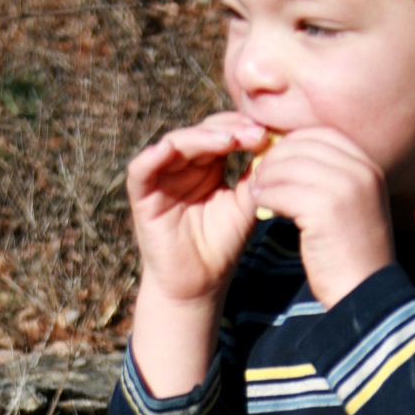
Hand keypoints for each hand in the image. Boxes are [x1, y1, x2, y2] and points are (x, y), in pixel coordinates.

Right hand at [127, 112, 268, 306]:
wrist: (199, 285)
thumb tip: (273, 142)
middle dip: (227, 130)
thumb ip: (254, 176)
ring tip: (227, 141)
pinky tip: (169, 150)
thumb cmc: (222, 247)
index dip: (242, 129)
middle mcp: (183, 166)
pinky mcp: (143, 196)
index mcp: (208, 166)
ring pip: (175, 144)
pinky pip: (141, 169)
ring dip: (199, 138)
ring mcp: (162, 178)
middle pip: (200, 133)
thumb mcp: (245, 206)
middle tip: (252, 133)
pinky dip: (152, 157)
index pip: (222, 134)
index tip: (265, 134)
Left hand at [246, 128, 394, 307]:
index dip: (295, 141)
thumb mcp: (352, 206)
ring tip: (256, 189)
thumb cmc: (352, 254)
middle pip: (304, 145)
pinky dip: (265, 195)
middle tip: (260, 173)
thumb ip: (333, 179)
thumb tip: (294, 158)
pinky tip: (258, 204)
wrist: (365, 292)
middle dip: (276, 156)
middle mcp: (360, 171)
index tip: (277, 157)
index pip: (323, 135)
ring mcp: (344, 188)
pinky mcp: (324, 209)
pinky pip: (281, 191)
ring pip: (289, 166)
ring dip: (266, 176)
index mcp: (368, 166)